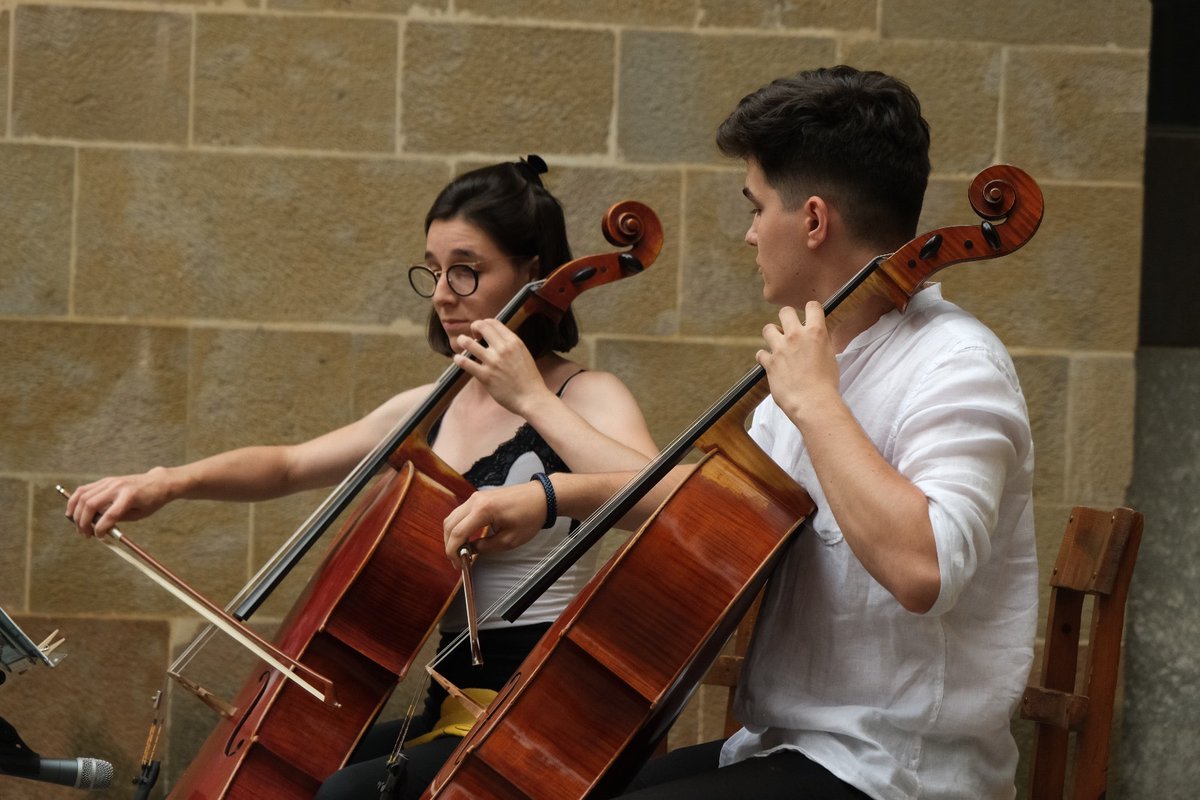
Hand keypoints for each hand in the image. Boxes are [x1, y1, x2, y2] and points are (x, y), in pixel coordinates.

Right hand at [66, 469, 173, 537]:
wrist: (158, 482)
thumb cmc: (151, 500)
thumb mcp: (140, 514)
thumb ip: (119, 519)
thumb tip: (98, 527)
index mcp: (129, 496)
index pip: (110, 515)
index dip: (100, 529)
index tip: (99, 537)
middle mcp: (117, 487)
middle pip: (91, 504)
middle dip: (84, 522)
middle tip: (85, 534)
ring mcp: (109, 482)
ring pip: (83, 496)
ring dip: (76, 513)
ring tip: (78, 526)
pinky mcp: (105, 480)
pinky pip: (84, 489)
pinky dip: (74, 501)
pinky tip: (72, 512)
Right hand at [443, 482, 547, 563]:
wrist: (541, 497)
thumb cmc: (530, 516)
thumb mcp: (510, 540)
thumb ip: (486, 547)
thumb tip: (470, 551)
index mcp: (483, 510)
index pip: (457, 532)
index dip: (453, 551)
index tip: (457, 564)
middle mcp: (475, 500)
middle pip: (450, 524)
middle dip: (449, 544)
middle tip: (457, 560)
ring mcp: (476, 497)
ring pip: (452, 517)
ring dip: (452, 535)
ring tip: (461, 550)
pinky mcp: (479, 497)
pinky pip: (461, 512)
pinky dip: (458, 526)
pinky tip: (466, 538)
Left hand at [452, 319, 551, 416]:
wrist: (532, 398)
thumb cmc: (529, 378)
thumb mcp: (523, 354)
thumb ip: (510, 345)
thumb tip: (496, 339)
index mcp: (514, 342)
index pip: (493, 322)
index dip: (484, 323)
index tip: (482, 332)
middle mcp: (503, 349)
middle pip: (481, 326)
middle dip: (474, 327)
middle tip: (472, 336)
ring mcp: (493, 362)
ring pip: (469, 343)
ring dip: (462, 341)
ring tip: (461, 343)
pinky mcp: (486, 376)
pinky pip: (466, 363)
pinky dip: (458, 359)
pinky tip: (457, 359)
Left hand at [757, 302, 841, 426]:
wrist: (813, 403)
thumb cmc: (827, 383)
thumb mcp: (831, 356)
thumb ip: (822, 342)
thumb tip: (819, 336)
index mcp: (816, 332)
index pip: (812, 306)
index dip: (812, 310)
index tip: (811, 316)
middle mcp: (796, 336)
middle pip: (785, 311)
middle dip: (788, 317)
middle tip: (791, 328)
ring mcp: (780, 348)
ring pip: (768, 328)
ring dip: (773, 334)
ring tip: (778, 343)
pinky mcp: (769, 363)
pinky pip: (760, 353)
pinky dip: (765, 357)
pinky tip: (771, 362)